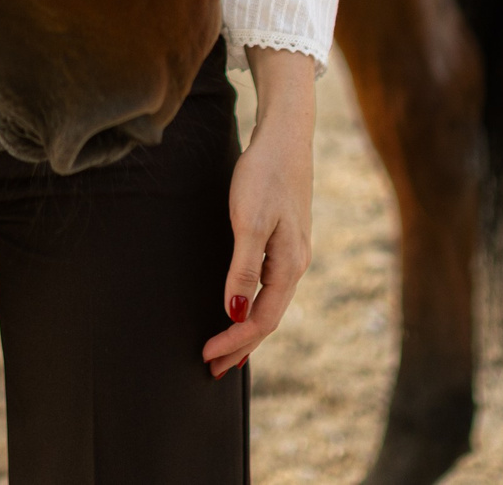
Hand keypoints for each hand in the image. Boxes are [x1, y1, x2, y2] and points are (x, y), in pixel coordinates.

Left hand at [201, 45, 315, 377]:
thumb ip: (243, 268)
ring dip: (247, 329)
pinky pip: (270, 285)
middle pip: (269, 318)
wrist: (285, 133)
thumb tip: (236, 312)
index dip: (235, 342)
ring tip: (225, 349)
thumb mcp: (250, 221)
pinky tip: (242, 306)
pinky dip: (254, 305)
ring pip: (271, 303)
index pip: (262, 320)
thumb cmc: (265, 173)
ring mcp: (293, 251)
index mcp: (289, 264)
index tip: (206, 357)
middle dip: (241, 345)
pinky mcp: (285, 238)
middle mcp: (296, 263)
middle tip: (212, 369)